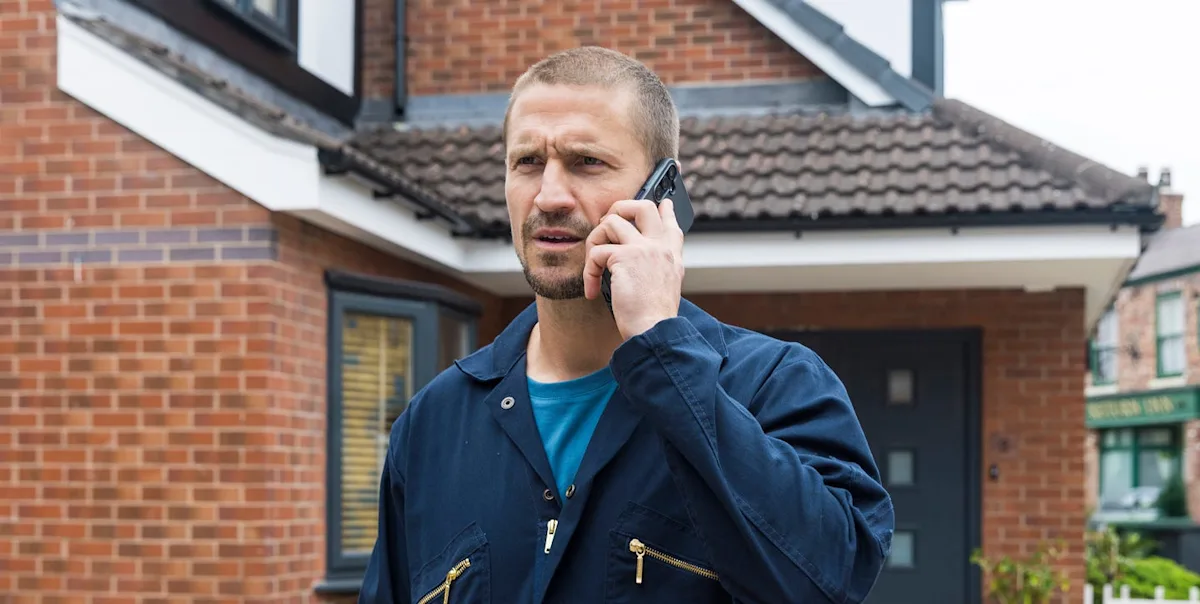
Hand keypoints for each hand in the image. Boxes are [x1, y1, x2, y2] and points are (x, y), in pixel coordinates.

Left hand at [584, 198, 684, 339]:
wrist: (654, 331)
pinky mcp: (624, 257)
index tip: (665, 204)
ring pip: (611, 222)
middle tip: (606, 227)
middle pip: (642, 206)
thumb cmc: (654, 318)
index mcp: (671, 256)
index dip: (666, 211)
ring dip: (595, 241)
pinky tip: (591, 290)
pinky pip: (597, 252)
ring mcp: (644, 249)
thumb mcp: (665, 288)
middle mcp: (661, 247)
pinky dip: (588, 272)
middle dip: (619, 209)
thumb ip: (658, 269)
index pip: (671, 223)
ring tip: (594, 265)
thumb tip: (641, 258)